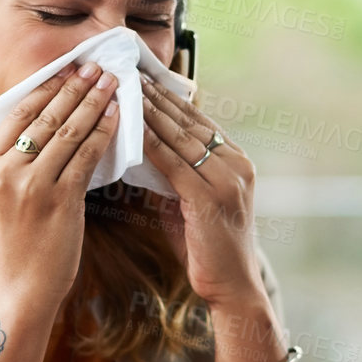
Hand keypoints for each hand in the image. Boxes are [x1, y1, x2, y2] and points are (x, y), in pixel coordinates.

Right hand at [0, 61, 118, 361]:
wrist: (18, 293)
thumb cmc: (17, 249)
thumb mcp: (1, 201)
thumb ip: (16, 167)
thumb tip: (44, 132)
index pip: (18, 114)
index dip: (47, 88)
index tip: (68, 70)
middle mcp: (5, 171)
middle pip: (45, 116)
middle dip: (74, 87)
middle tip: (96, 66)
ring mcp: (31, 185)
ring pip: (68, 131)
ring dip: (94, 102)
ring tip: (112, 83)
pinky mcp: (59, 200)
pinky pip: (86, 155)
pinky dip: (104, 132)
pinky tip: (117, 117)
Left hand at [137, 74, 263, 307]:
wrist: (232, 287)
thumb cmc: (206, 248)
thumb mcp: (191, 202)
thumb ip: (174, 174)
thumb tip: (140, 148)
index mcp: (236, 160)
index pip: (197, 120)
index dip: (168, 99)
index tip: (141, 80)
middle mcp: (236, 163)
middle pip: (189, 121)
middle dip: (157, 97)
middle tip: (127, 74)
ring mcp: (228, 178)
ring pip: (182, 137)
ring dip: (151, 112)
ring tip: (125, 91)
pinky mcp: (212, 197)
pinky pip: (174, 163)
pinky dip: (152, 144)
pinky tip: (132, 129)